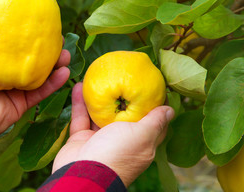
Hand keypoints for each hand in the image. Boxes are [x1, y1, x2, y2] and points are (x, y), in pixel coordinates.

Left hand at [0, 3, 70, 147]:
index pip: (13, 43)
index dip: (27, 32)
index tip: (40, 19)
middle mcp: (6, 72)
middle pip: (31, 58)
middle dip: (48, 48)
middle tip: (59, 36)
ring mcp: (15, 89)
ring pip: (41, 74)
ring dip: (56, 64)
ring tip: (66, 54)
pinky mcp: (21, 104)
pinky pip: (42, 92)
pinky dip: (55, 83)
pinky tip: (65, 72)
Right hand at [53, 83, 173, 186]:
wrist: (81, 174)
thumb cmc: (116, 154)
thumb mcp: (142, 136)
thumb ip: (155, 122)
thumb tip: (170, 110)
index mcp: (140, 144)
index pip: (151, 123)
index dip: (153, 105)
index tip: (152, 85)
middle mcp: (121, 141)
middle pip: (124, 115)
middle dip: (123, 97)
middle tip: (123, 75)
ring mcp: (101, 140)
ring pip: (101, 114)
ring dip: (99, 97)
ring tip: (98, 77)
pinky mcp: (82, 138)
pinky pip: (82, 117)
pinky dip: (80, 103)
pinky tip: (79, 86)